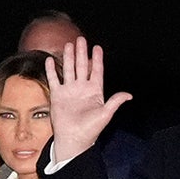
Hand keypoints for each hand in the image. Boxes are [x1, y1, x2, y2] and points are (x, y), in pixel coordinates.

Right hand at [46, 37, 132, 159]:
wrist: (73, 139)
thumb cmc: (91, 129)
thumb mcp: (105, 114)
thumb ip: (115, 102)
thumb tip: (129, 95)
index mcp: (95, 91)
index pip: (96, 71)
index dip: (97, 59)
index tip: (97, 47)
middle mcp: (82, 89)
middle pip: (82, 66)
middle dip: (81, 53)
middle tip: (81, 39)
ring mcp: (69, 91)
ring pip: (68, 69)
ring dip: (68, 57)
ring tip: (68, 45)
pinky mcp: (57, 95)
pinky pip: (54, 79)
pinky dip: (52, 70)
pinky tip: (50, 60)